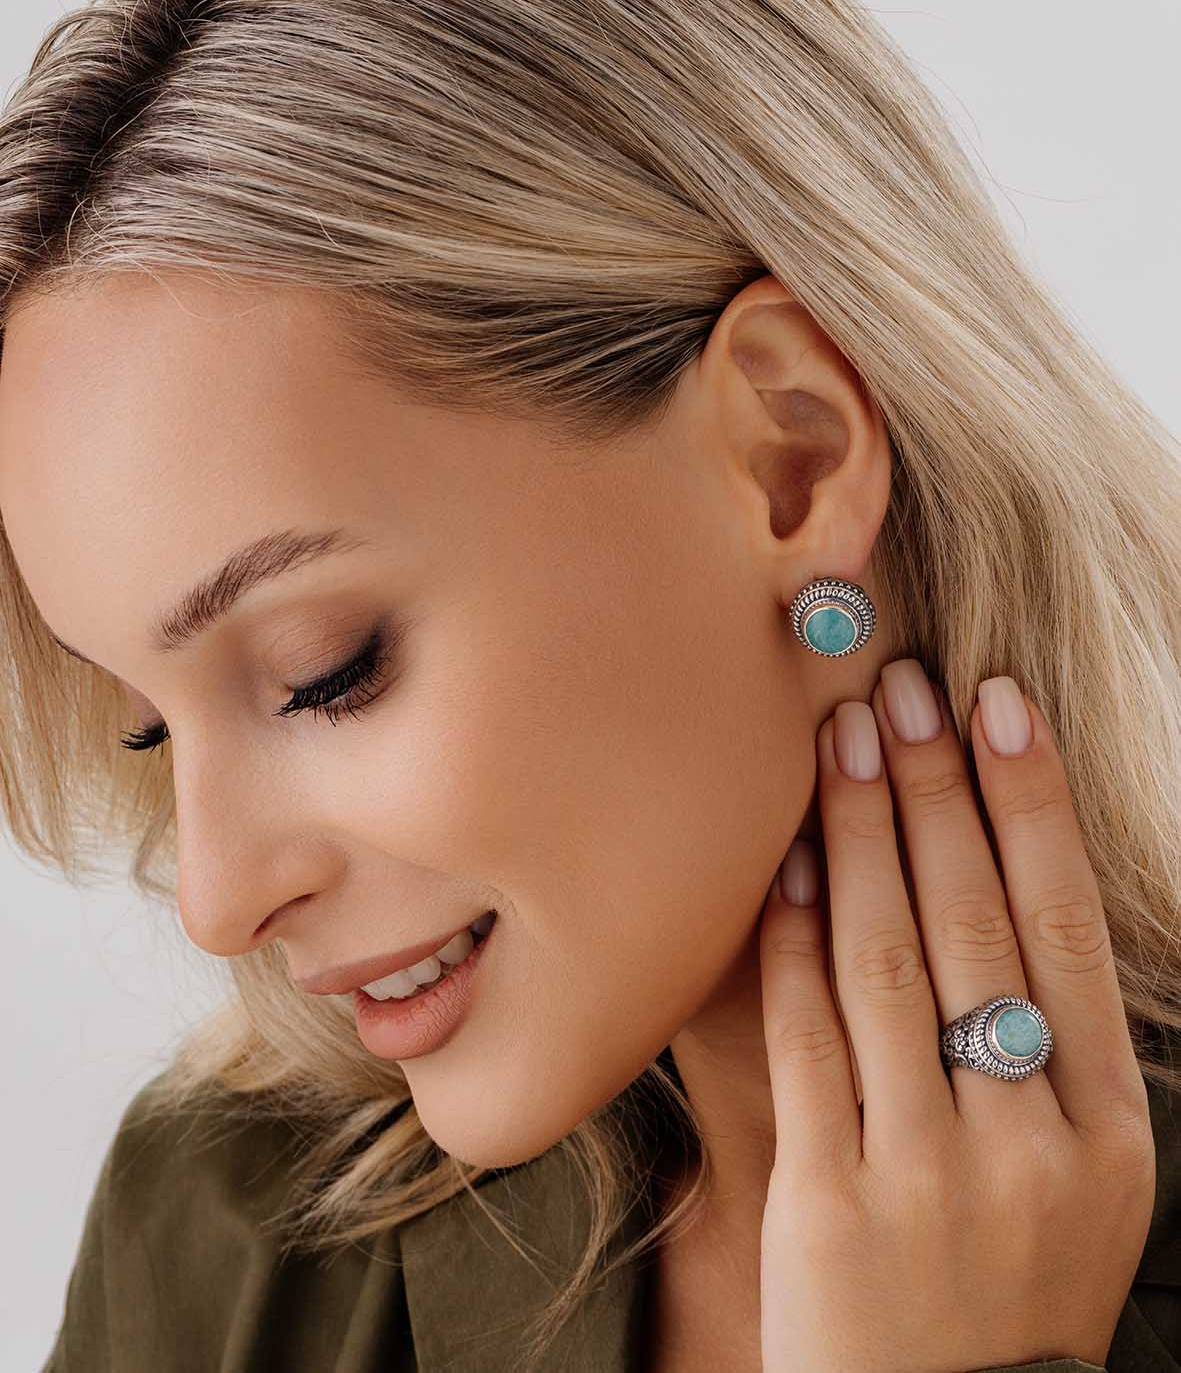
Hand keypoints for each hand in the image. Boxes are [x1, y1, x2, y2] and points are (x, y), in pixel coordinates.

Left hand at [758, 661, 1155, 1372]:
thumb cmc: (1008, 1288)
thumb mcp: (1078, 1185)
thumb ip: (1050, 1057)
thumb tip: (997, 881)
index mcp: (1107, 1132)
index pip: (1068, 930)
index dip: (1031, 807)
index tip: (999, 706)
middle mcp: (1029, 1144)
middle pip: (975, 924)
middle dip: (933, 791)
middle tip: (901, 691)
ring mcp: (927, 1173)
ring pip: (886, 960)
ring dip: (857, 833)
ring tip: (840, 740)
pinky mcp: (831, 1201)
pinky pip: (807, 1035)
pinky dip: (793, 937)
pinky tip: (783, 862)